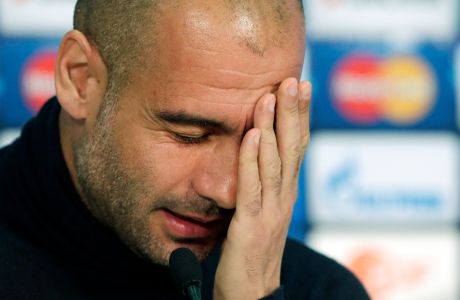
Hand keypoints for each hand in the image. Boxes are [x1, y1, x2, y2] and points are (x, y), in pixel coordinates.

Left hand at [213, 78, 311, 298]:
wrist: (253, 292)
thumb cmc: (257, 248)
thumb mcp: (266, 209)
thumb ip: (265, 181)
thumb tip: (258, 151)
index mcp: (287, 191)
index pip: (296, 147)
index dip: (300, 116)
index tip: (299, 85)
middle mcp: (284, 197)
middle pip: (292, 148)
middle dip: (294, 113)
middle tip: (294, 80)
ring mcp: (270, 210)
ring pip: (274, 162)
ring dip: (273, 128)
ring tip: (272, 96)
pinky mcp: (250, 225)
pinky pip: (250, 187)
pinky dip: (251, 159)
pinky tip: (250, 135)